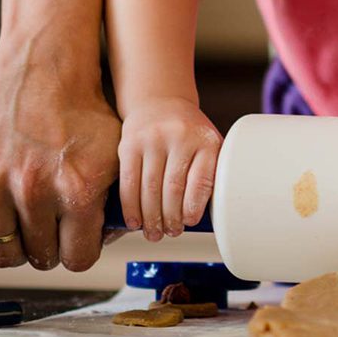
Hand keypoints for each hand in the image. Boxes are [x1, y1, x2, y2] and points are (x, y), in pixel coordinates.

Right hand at [0, 49, 120, 270]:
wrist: (45, 77)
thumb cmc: (85, 117)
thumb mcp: (117, 156)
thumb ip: (116, 201)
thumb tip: (111, 239)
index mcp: (78, 188)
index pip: (77, 259)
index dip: (81, 252)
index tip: (79, 241)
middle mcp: (34, 189)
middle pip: (40, 258)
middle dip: (51, 248)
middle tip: (55, 230)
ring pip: (3, 253)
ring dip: (19, 244)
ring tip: (31, 224)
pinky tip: (5, 213)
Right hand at [118, 94, 221, 240]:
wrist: (161, 102)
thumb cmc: (188, 133)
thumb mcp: (207, 144)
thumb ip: (208, 172)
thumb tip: (204, 217)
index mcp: (205, 140)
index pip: (201, 178)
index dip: (194, 205)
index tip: (190, 222)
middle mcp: (180, 137)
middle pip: (173, 187)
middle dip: (171, 217)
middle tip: (170, 233)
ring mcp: (153, 140)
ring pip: (150, 188)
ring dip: (150, 217)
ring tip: (154, 233)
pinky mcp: (130, 144)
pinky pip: (129, 182)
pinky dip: (131, 206)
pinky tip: (134, 221)